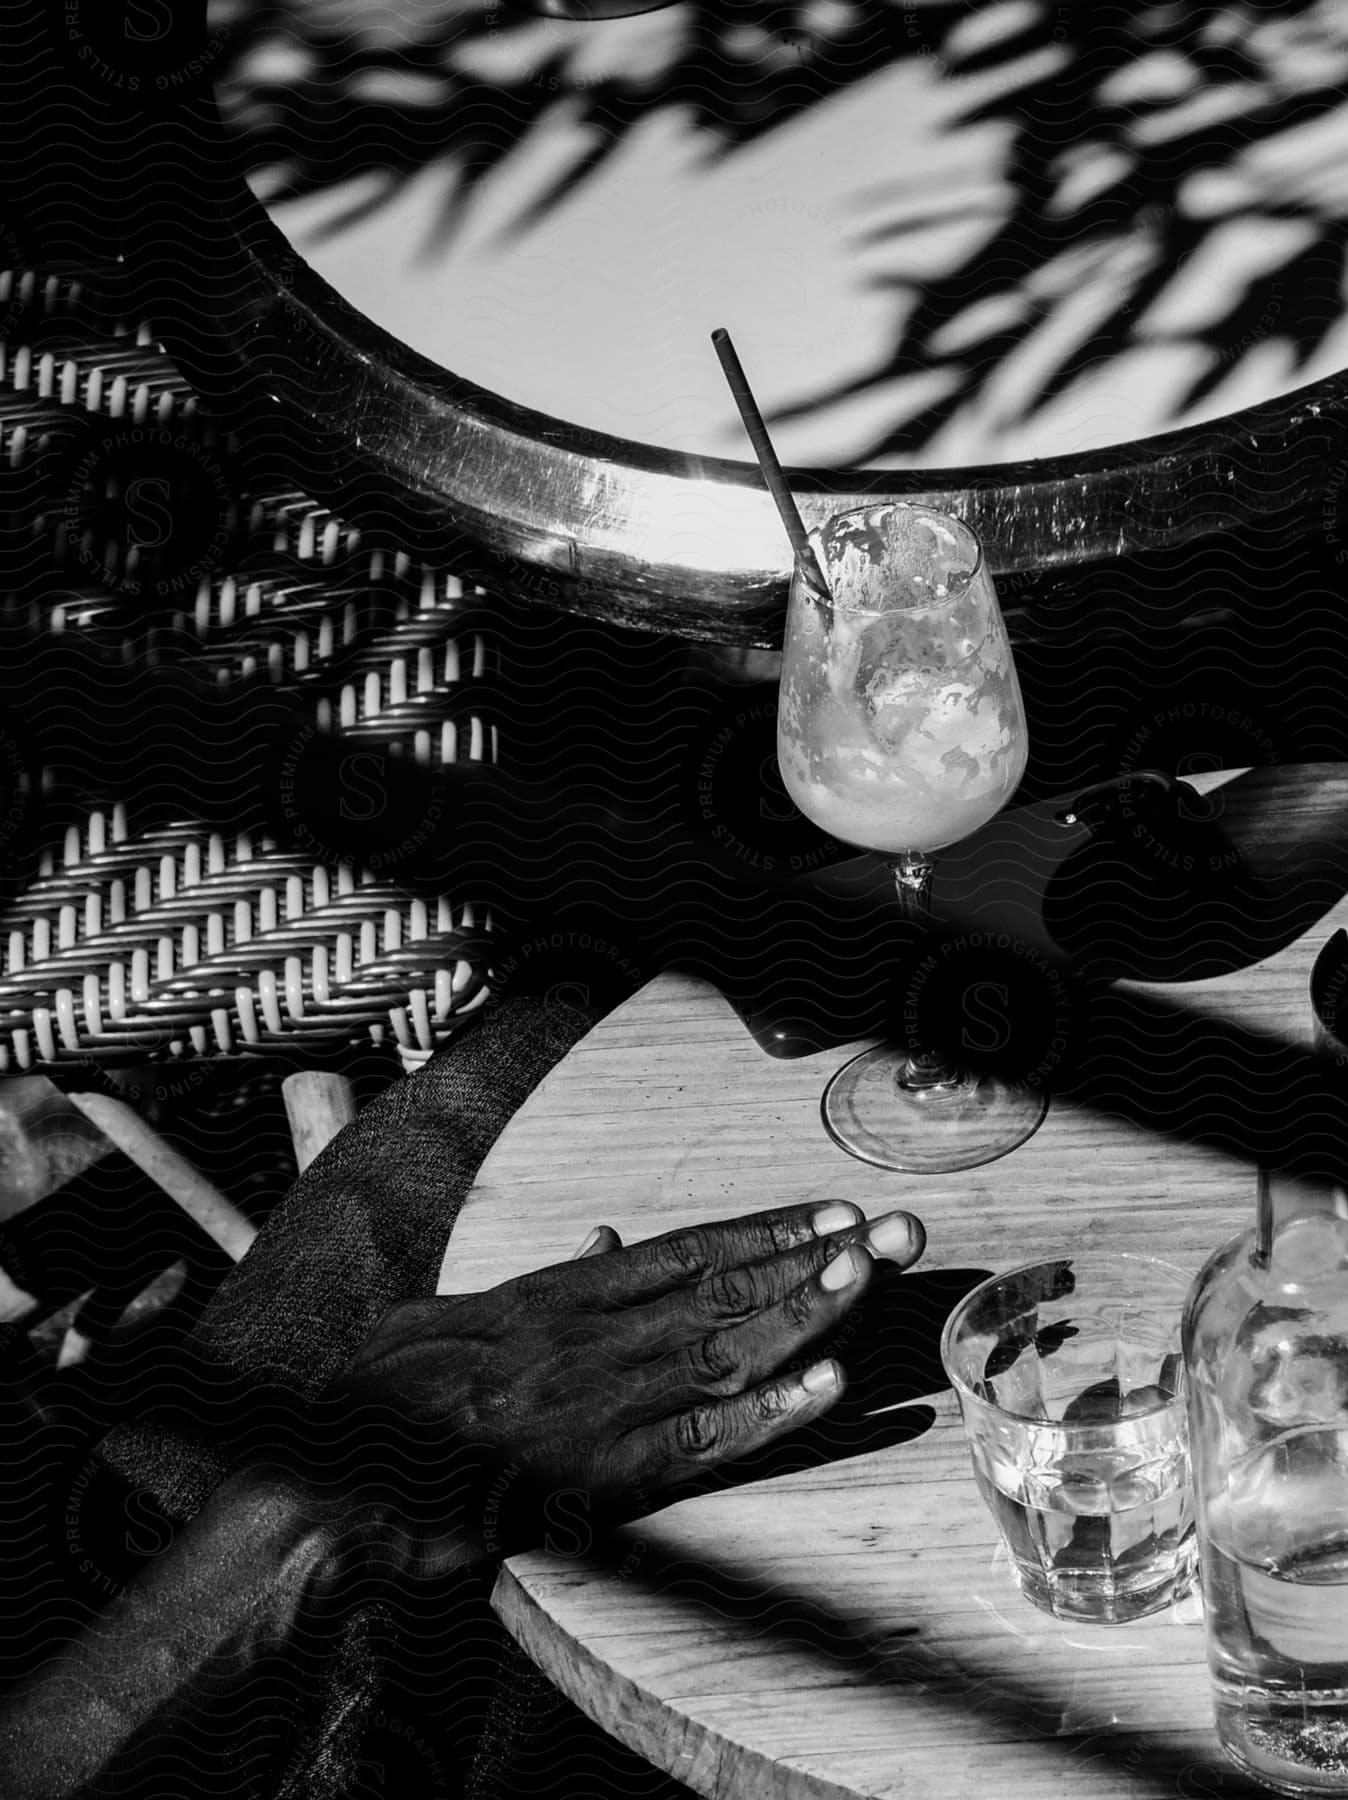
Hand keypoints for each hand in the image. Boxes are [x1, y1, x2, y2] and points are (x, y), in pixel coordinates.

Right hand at [319, 1201, 923, 1558]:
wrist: (329, 1484)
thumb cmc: (383, 1396)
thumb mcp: (449, 1311)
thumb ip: (539, 1273)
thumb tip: (605, 1233)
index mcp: (551, 1294)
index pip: (680, 1250)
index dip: (762, 1230)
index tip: (826, 1210)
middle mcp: (584, 1338)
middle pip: (719, 1291)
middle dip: (808, 1260)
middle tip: (885, 1233)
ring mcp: (592, 1407)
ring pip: (720, 1353)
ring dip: (801, 1316)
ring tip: (865, 1281)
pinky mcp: (591, 1478)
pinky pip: (695, 1444)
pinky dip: (764, 1416)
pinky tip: (821, 1389)